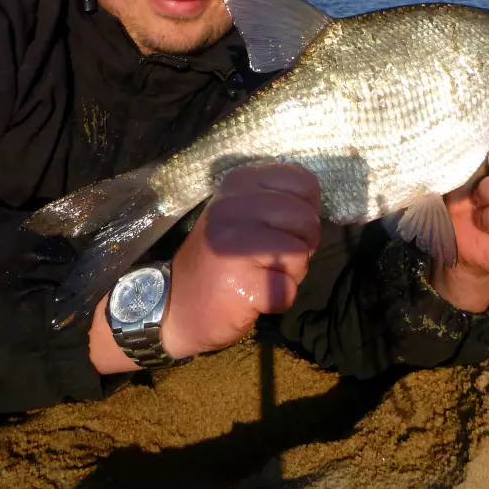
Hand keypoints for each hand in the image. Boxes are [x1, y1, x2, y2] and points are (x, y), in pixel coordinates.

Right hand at [159, 164, 321, 358]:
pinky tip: (252, 296)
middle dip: (299, 246)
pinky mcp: (242, 283)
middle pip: (308, 220)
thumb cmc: (218, 258)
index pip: (304, 182)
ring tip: (258, 275)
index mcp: (240, 182)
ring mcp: (236, 244)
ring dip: (289, 273)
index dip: (304, 211)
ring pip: (300, 254)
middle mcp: (235, 206)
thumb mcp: (241, 212)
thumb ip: (276, 199)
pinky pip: (287, 290)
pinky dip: (278, 300)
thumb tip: (315, 205)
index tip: (277, 228)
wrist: (174, 306)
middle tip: (266, 259)